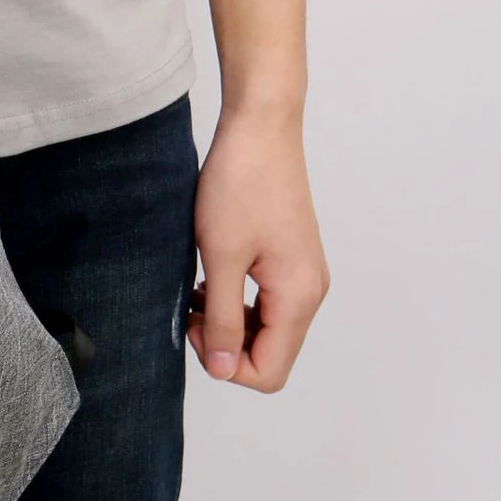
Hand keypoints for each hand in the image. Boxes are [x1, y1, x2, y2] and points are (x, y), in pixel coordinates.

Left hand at [188, 107, 329, 390]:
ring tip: (195, 292)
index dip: (226, 364)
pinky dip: (235, 301)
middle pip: (270, 353)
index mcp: (298, 296)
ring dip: (227, 321)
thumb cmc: (240, 184)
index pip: (269, 371)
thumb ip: (221, 318)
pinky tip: (208, 278)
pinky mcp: (290, 259)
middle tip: (189, 311)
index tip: (194, 328)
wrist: (260, 128)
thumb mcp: (220, 257)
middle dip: (226, 344)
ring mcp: (303, 274)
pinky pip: (265, 302)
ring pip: (265, 328)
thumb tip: (222, 369)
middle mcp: (310, 291)